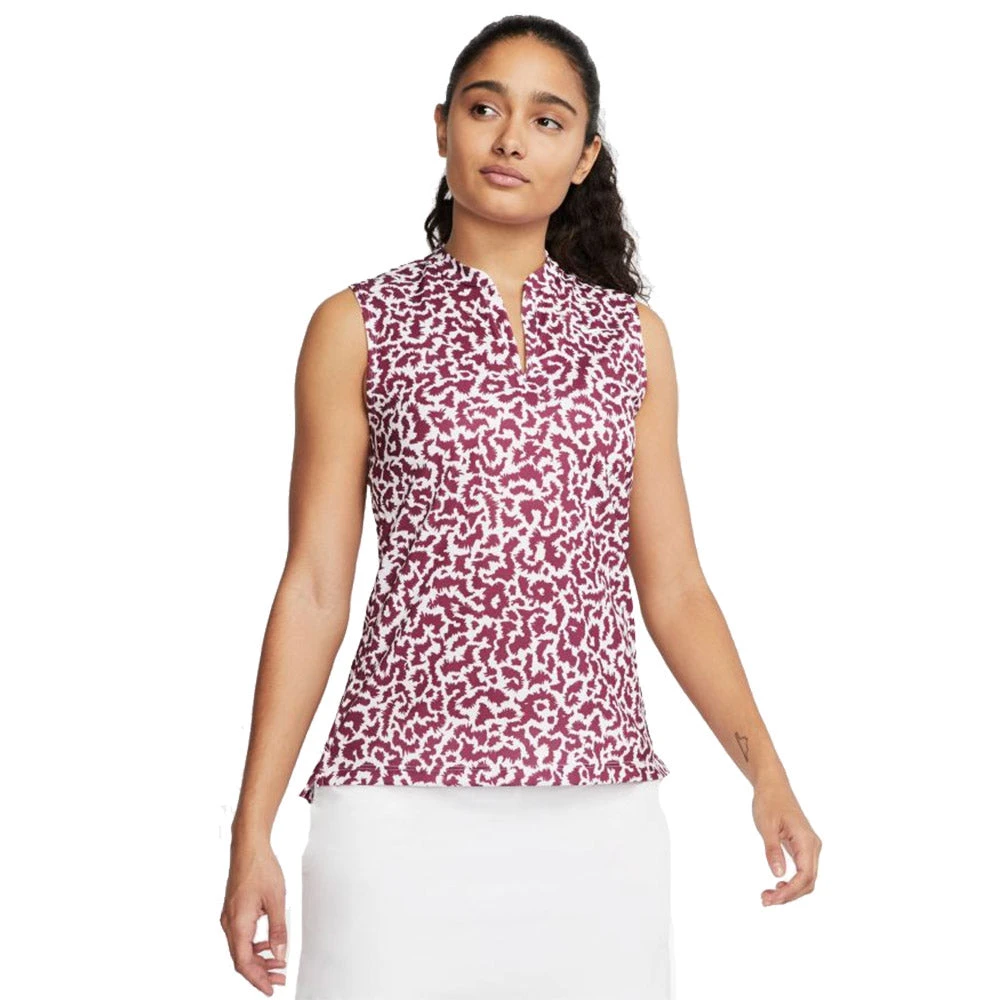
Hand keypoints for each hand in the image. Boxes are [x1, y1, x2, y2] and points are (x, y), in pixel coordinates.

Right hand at [220, 839, 288, 994]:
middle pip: (242, 959)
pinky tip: (268, 946)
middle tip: (279, 978)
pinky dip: (255, 945)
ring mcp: (230, 917)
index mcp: (238, 923)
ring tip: (278, 964)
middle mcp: (229, 923)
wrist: (249, 846)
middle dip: (261, 972)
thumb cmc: (260, 867)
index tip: (270, 988)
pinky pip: (242, 936)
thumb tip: (280, 954)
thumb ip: (278, 930)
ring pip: (241, 948)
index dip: (257, 979)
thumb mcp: (276, 900)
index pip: (244, 963)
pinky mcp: (233, 910)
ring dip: (259, 959)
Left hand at [751, 777, 821, 905]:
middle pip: (808, 882)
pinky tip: (777, 886)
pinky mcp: (803, 848)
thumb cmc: (769, 802)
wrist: (773, 786)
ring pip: (806, 879)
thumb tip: (778, 874)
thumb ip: (772, 850)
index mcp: (806, 841)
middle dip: (789, 895)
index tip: (773, 898)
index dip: (791, 891)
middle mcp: (813, 846)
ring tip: (768, 896)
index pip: (805, 876)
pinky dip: (791, 883)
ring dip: (790, 891)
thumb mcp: (766, 826)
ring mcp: (810, 847)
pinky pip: (802, 871)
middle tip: (765, 900)